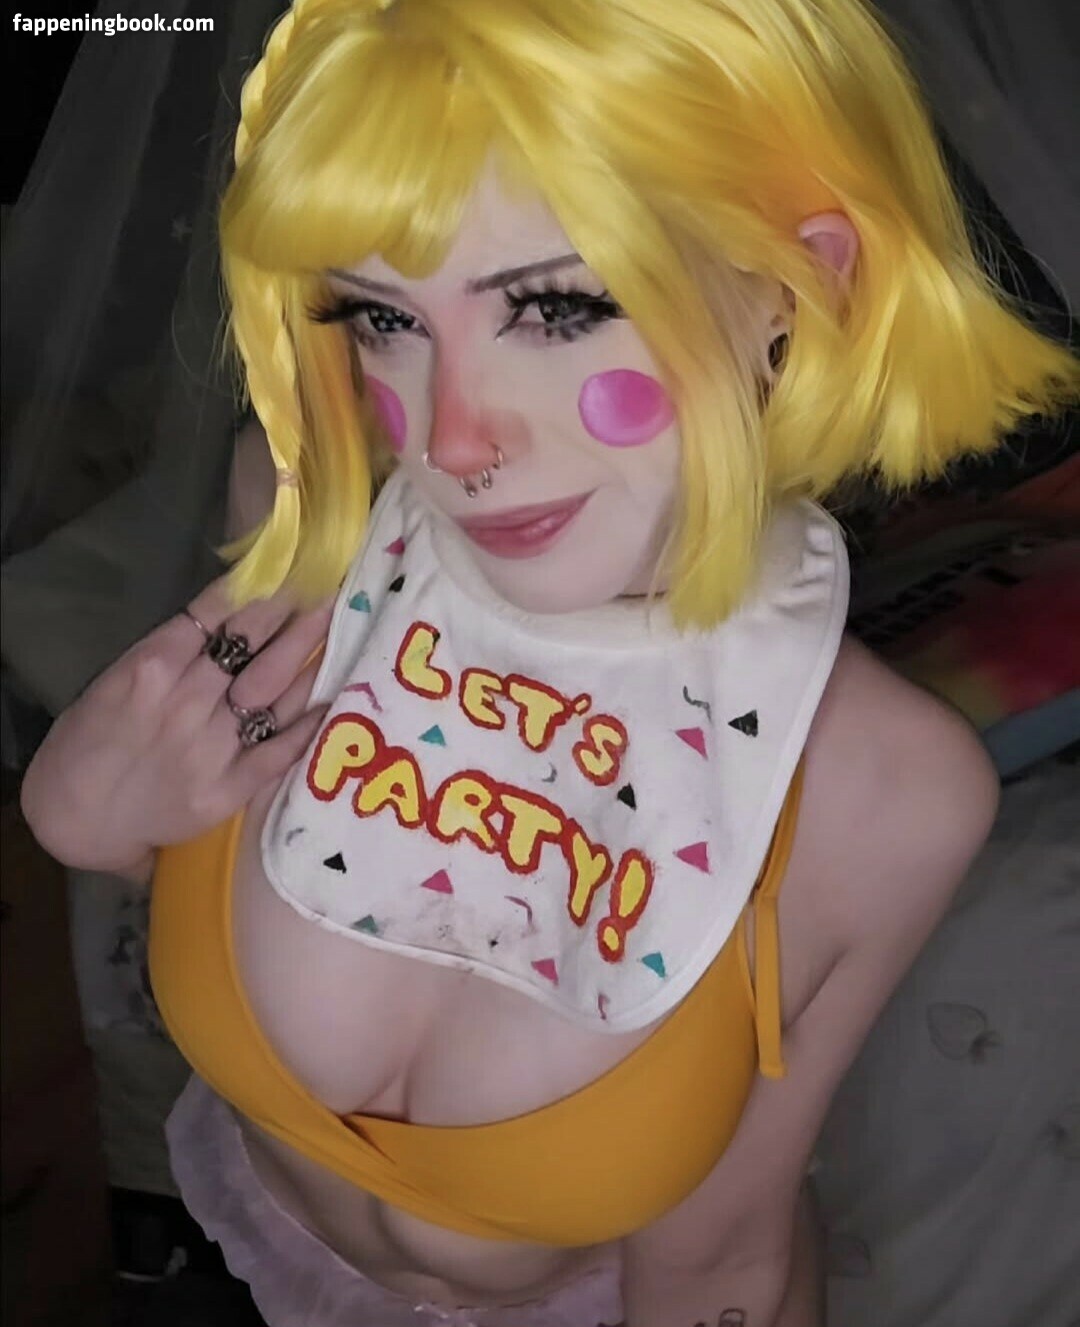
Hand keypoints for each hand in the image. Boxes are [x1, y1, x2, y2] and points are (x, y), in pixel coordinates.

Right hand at [20, 573, 333, 872]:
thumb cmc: (92, 738)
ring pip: (275, 691)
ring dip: (308, 656)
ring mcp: (211, 745)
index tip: (293, 566)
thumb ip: (175, 648)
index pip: (219, 613)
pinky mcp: (227, 789)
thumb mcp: (121, 676)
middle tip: (329, 586)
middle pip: (254, 645)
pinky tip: (332, 701)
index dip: (261, 587)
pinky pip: (279, 752)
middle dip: (295, 611)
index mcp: (153, 664)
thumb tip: (234, 608)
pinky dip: (308, 726)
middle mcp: (187, 700)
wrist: (76, 816)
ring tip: (334, 625)